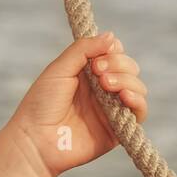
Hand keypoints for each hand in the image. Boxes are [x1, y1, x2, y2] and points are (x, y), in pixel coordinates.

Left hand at [8, 31, 148, 176]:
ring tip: (106, 84)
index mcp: (87, 72)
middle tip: (98, 71)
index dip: (112, 50)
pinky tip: (125, 96)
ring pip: (137, 87)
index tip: (98, 55)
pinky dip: (138, 100)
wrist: (36, 141)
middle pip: (128, 67)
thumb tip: (112, 36)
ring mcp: (111, 108)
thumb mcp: (59, 68)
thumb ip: (84, 49)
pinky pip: (140, 112)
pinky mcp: (118, 129)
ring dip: (127, 80)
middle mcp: (102, 89)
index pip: (114, 53)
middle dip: (119, 64)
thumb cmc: (41, 104)